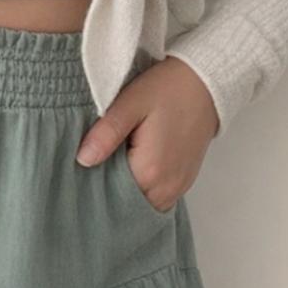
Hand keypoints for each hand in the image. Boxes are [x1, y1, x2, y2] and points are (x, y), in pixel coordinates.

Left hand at [74, 57, 219, 211]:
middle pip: (129, 204)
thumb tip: (83, 160)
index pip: (112, 196)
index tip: (82, 170)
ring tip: (111, 163)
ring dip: (127, 189)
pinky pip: (157, 196)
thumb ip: (107, 133)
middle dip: (109, 191)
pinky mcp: (184, 181)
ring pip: (144, 202)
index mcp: (151, 171)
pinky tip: (131, 164)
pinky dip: (142, 187)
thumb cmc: (167, 89)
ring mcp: (179, 187)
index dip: (94, 184)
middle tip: (94, 165)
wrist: (205, 82)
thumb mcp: (130, 103)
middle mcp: (167, 188)